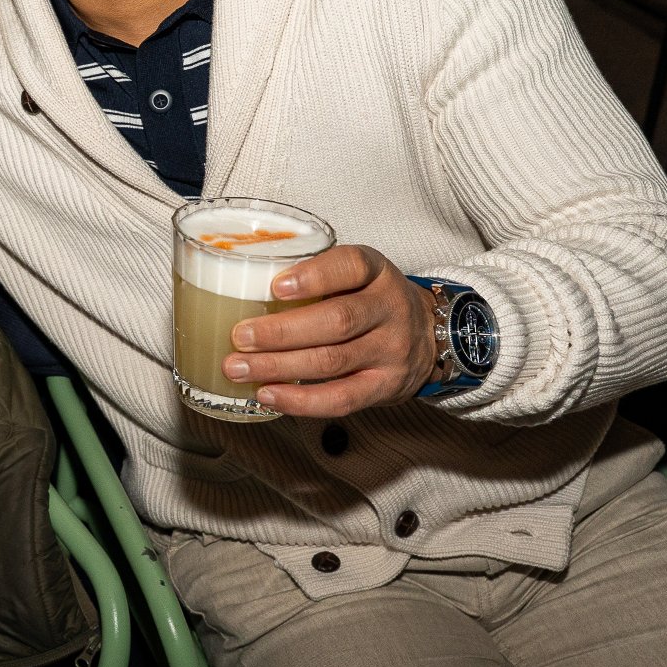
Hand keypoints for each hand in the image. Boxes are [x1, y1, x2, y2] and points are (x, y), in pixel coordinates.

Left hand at [220, 245, 436, 418]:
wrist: (428, 336)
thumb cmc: (369, 300)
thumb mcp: (355, 276)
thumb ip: (314, 276)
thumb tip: (239, 285)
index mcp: (377, 272)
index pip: (352, 266)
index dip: (314, 276)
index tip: (276, 286)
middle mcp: (389, 309)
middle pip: (337, 320)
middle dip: (281, 331)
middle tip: (238, 336)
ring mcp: (390, 351)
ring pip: (332, 361)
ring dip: (279, 367)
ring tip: (238, 368)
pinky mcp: (385, 387)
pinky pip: (341, 399)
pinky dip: (300, 401)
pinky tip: (267, 394)